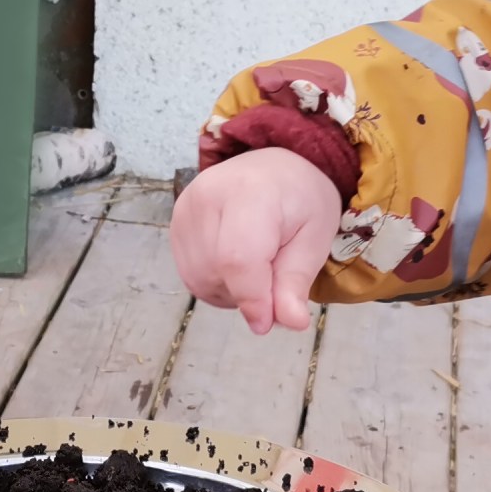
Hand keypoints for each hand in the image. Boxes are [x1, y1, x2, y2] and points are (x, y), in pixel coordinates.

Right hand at [170, 148, 341, 334]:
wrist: (275, 167)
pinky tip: (236, 266)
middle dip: (247, 295)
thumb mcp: (315, 238)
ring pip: (199, 280)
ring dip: (230, 291)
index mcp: (250, 192)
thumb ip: (296, 281)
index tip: (267, 324)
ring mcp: (184, 208)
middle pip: (217, 273)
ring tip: (258, 267)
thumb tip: (289, 322)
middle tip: (276, 278)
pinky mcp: (175, 222)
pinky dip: (216, 283)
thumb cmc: (301, 199)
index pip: (238, 258)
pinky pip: (191, 274)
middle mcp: (207, 196)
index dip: (252, 299)